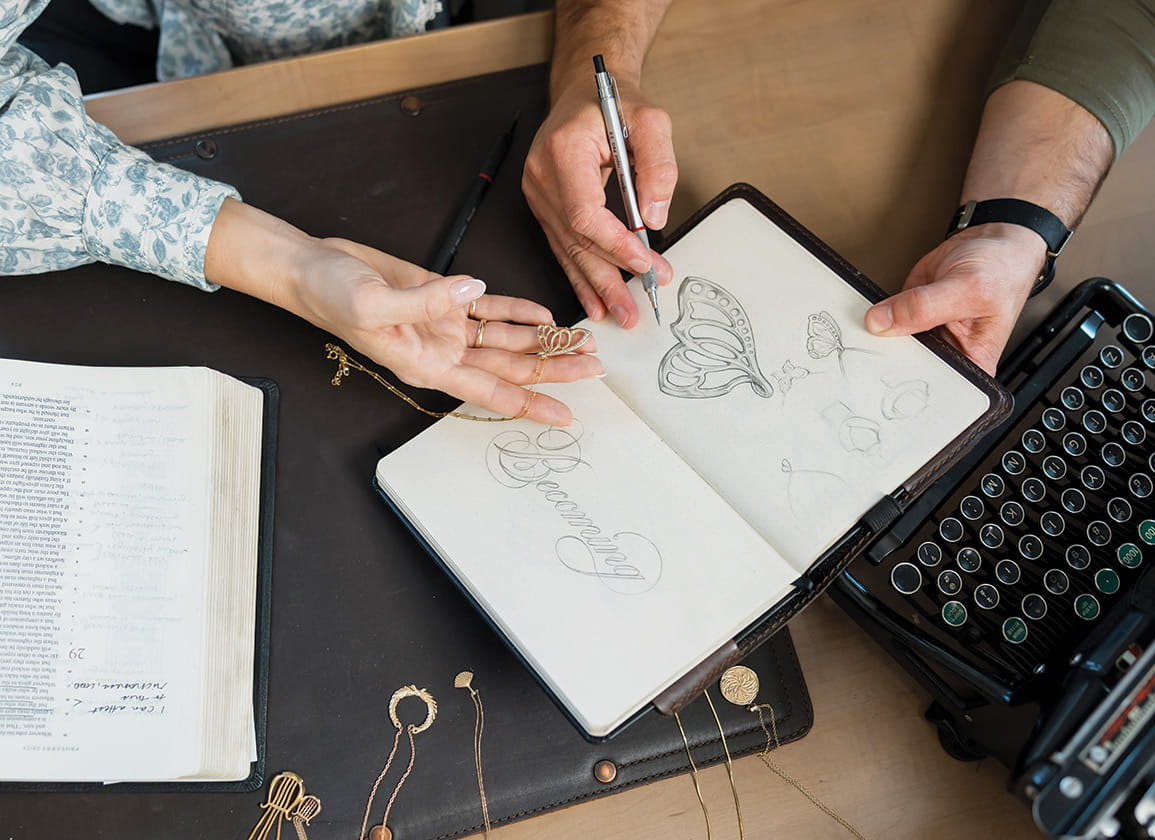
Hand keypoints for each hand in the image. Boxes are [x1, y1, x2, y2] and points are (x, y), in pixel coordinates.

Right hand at [205, 200, 602, 424]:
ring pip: (507, 339)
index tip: (566, 416)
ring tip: (583, 342)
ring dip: (544, 340)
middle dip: (554, 368)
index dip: (530, 403)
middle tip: (595, 369)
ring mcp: (446, 325)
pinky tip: (545, 314)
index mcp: (427, 365)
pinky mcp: (444, 299)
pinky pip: (491, 310)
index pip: (490, 391)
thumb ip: (427, 302)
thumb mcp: (373, 303)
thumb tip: (474, 292)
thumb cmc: (332, 295)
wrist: (313, 267)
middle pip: (511, 366)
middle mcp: (444, 351)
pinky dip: (518, 311)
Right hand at [523, 78, 676, 327]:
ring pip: (568, 250)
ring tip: (619, 314)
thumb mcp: (651, 121)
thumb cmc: (615, 103)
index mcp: (563, 152)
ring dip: (595, 286)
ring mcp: (537, 193)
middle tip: (635, 308)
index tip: (644, 263)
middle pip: (576, 240)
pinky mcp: (543, 206)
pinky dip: (580, 275)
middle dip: (609, 277)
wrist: (585, 92)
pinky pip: (562, 246)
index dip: (614, 244)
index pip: (584, 214)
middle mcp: (542, 176)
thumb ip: (658, 166)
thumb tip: (653, 217)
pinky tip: (594, 301)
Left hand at [863, 224, 1046, 374]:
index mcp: (974, 362)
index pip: (939, 389)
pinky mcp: (910, 316)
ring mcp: (926, 334)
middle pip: (910, 370)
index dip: (911, 387)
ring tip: (870, 331)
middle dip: (888, 361)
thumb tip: (883, 321)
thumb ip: (924, 306)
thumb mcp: (968, 287)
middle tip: (870, 353)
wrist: (992, 241)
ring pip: (893, 347)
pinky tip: (872, 317)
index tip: (885, 380)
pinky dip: (876, 319)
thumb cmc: (1002, 268)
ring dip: (877, 339)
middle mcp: (948, 352)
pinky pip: (885, 323)